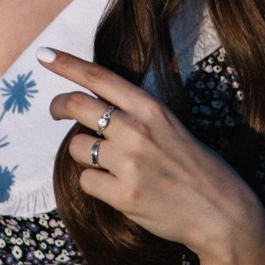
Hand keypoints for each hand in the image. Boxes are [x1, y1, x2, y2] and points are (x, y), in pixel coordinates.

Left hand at [36, 48, 264, 264]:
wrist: (220, 210)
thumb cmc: (194, 167)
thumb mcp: (170, 126)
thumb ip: (135, 114)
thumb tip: (92, 109)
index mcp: (151, 107)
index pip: (99, 77)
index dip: (67, 65)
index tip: (44, 54)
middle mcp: (137, 129)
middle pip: (77, 106)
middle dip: (58, 107)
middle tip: (56, 111)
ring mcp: (128, 162)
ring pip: (77, 148)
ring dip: (84, 155)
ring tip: (110, 165)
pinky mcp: (123, 194)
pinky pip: (85, 182)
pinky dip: (95, 184)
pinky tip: (117, 188)